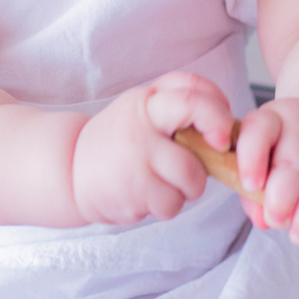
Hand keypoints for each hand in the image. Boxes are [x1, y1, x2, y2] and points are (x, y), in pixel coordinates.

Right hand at [71, 72, 235, 225]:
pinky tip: (147, 195)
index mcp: (146, 102)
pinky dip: (167, 205)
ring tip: (163, 180)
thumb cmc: (119, 139)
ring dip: (186, 187)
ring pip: (191, 181)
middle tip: (202, 163)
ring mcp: (136, 162)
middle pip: (198, 148)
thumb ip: (179, 103)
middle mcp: (140, 129)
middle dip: (211, 159)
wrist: (70, 169)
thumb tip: (228, 124)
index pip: (192, 93)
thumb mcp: (142, 107)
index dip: (217, 113)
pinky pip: (172, 204)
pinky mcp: (132, 193)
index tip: (221, 135)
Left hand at [234, 98, 298, 244]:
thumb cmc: (287, 153)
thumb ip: (254, 193)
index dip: (252, 159)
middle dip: (282, 199)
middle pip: (292, 162)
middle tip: (277, 222)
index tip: (251, 186)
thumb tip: (262, 220)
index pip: (259, 131)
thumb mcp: (264, 162)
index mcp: (272, 119)